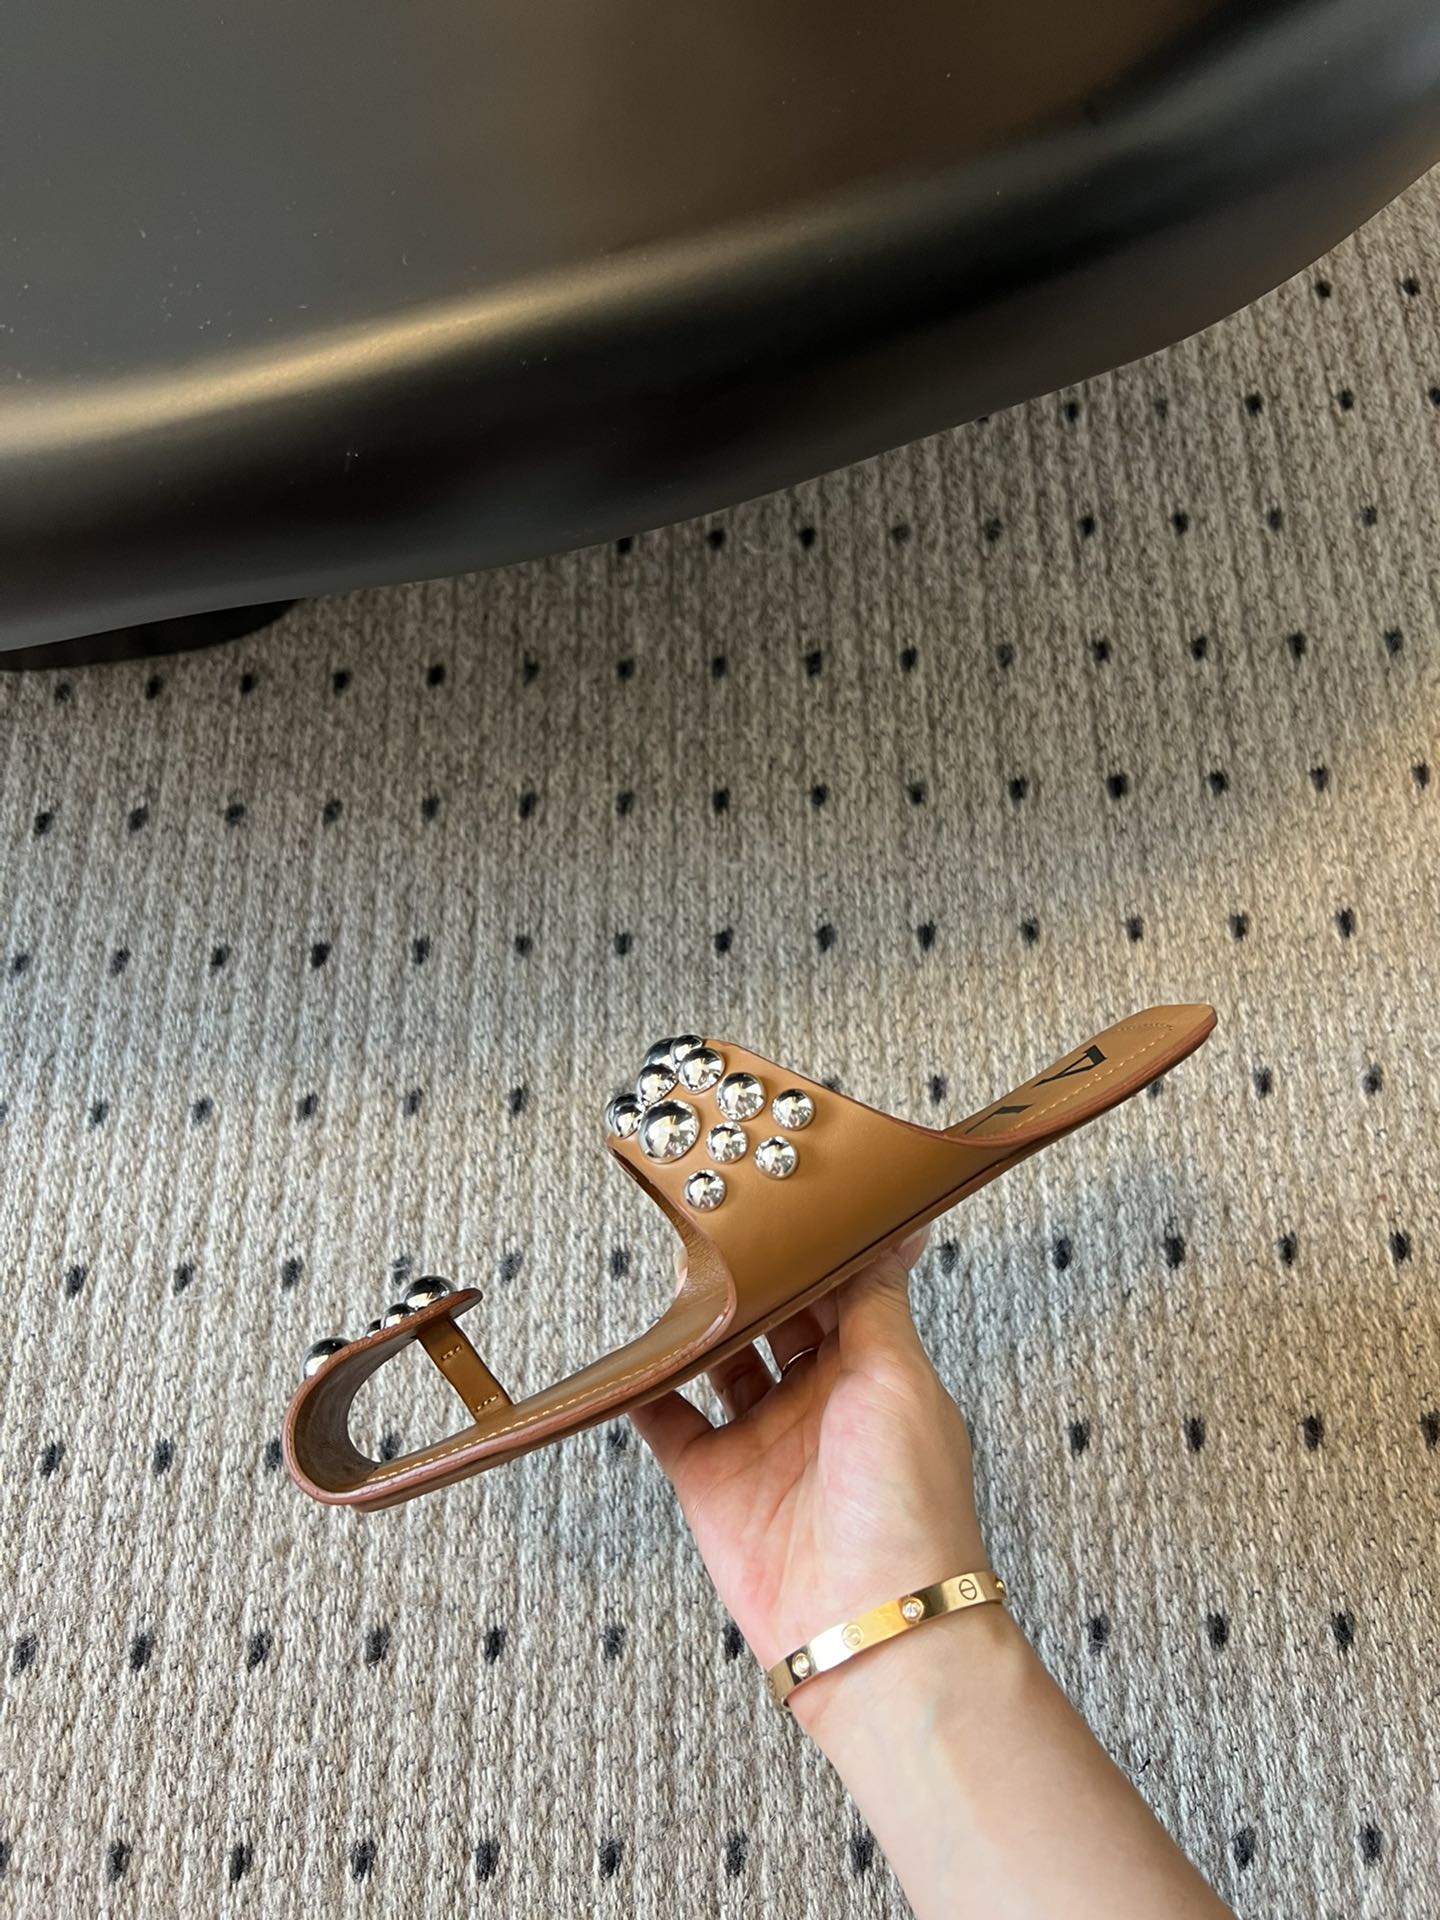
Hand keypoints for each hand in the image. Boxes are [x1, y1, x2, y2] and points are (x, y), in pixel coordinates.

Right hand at [629, 1231, 987, 1716]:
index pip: (839, 1293)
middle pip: (775, 1321)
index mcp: (873, 1373)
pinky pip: (668, 1424)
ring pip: (720, 1364)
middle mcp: (818, 1403)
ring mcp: (762, 1442)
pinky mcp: (713, 1483)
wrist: (868, 1628)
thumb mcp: (899, 1378)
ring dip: (698, 1325)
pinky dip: (644, 1390)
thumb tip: (895, 1232)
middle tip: (714, 1224)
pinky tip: (629, 1356)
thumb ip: (875, 1303)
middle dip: (748, 1279)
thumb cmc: (907, 1503)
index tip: (781, 1199)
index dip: (812, 1251)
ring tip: (673, 1275)